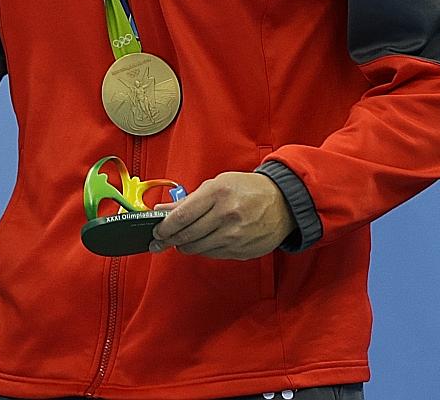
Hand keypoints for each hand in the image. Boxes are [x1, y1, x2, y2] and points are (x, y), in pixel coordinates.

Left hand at [149, 170, 294, 258]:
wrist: (282, 203)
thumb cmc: (247, 189)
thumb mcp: (217, 184)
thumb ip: (188, 200)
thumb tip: (161, 210)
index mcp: (217, 194)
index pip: (182, 216)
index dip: (165, 227)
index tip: (156, 231)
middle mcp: (226, 216)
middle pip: (187, 235)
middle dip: (169, 239)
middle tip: (161, 240)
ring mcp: (236, 235)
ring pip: (198, 248)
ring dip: (185, 246)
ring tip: (181, 240)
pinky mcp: (243, 250)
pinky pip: (213, 254)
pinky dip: (203, 249)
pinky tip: (202, 242)